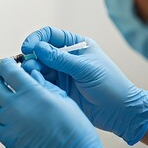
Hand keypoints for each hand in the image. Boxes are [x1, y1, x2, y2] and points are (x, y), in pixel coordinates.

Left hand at [0, 59, 115, 147]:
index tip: (7, 64)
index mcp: (32, 92)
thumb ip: (44, 84)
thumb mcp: (62, 98)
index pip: (8, 70)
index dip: (6, 64)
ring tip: (2, 97)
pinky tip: (3, 115)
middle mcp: (16, 105)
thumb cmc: (74, 129)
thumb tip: (32, 74)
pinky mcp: (6, 138)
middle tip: (1, 77)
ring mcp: (9, 122)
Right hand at [21, 26, 147, 144]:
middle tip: (28, 67)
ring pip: (39, 67)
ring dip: (32, 70)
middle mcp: (67, 58)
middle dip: (32, 58)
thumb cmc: (110, 85)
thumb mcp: (85, 69)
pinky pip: (42, 82)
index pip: (51, 35)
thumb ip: (60, 59)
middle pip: (41, 52)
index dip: (37, 39)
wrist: (120, 112)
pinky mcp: (59, 89)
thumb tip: (38, 48)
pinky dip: (36, 82)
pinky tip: (36, 85)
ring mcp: (62, 74)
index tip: (27, 48)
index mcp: (76, 46)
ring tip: (32, 76)